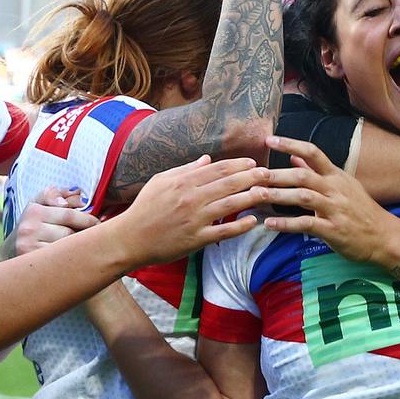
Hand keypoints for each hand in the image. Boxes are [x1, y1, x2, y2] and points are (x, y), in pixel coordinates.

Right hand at [0, 187, 96, 260]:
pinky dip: (68, 259)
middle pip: (69, 233)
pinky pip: (59, 261)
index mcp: (34, 210)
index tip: (96, 223)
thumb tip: (77, 194)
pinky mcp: (32, 263)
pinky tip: (69, 258)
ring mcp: (29, 248)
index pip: (69, 214)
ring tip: (78, 247)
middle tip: (90, 237)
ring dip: (76, 248)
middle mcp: (29, 229)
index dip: (87, 219)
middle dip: (83, 235)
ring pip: (65, 249)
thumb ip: (55, 194)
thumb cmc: (32, 223)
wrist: (11, 249)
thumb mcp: (38, 203)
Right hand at [112, 155, 266, 266]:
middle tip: (269, 174)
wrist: (130, 238)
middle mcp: (191, 198)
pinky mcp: (196, 239)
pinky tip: (253, 221)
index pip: (218, 169)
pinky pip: (223, 231)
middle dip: (252, 177)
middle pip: (229, 184)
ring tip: (267, 193)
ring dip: (251, 197)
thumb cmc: (144, 208)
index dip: (238, 165)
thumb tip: (208, 159)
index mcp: (183, 182)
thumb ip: (185, 169)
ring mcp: (195, 219)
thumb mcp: (161, 181)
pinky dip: (240, 226)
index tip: (253, 164)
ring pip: (230, 205)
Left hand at [258, 135, 399, 263]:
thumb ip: (316, 171)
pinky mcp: (334, 230)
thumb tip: (294, 155)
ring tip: (255, 196)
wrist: (385, 236)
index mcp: (336, 175)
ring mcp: (335, 209)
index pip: (313, 152)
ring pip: (303, 197)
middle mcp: (335, 189)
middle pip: (303, 175)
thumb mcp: (342, 185)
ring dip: (278, 196)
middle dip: (276, 174)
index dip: (290, 144)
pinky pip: (307, 224)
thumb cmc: (361, 210)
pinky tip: (270, 224)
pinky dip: (286, 224)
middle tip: (253, 174)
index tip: (268, 140)